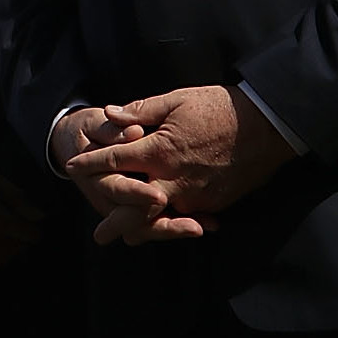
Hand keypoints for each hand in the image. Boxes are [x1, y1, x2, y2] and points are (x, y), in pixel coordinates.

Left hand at [69, 85, 293, 242]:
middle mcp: (173, 179)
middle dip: (115, 222)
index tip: (71, 167)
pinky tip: (163, 227)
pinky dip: (172, 223)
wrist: (267, 127)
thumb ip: (139, 110)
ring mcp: (195, 196)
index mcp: (158, 150)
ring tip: (128, 237)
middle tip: (99, 236)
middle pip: (135, 208)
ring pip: (162, 219)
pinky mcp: (214, 203)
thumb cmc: (218, 107)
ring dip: (143, 228)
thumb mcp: (175, 100)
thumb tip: (109, 114)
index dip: (89, 164)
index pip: (114, 161)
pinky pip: (186, 217)